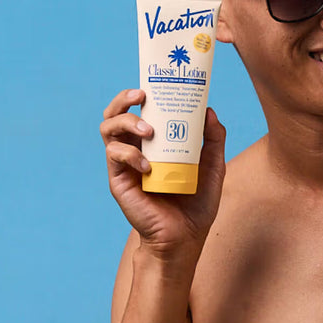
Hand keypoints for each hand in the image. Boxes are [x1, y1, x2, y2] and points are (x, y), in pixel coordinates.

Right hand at [99, 88, 225, 256]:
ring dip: (125, 122)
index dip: (141, 94)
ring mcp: (124, 164)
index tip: (154, 84)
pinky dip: (131, 154)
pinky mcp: (119, 180)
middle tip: (142, 96)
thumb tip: (209, 110)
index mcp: (154, 143)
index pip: (140, 111)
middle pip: (115, 113)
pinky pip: (114, 156)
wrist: (184, 238)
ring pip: (108, 129)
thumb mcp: (213, 167)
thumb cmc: (197, 204)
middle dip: (124, 99)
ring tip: (148, 129)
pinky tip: (148, 165)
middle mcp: (136, 149)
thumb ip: (214, 140)